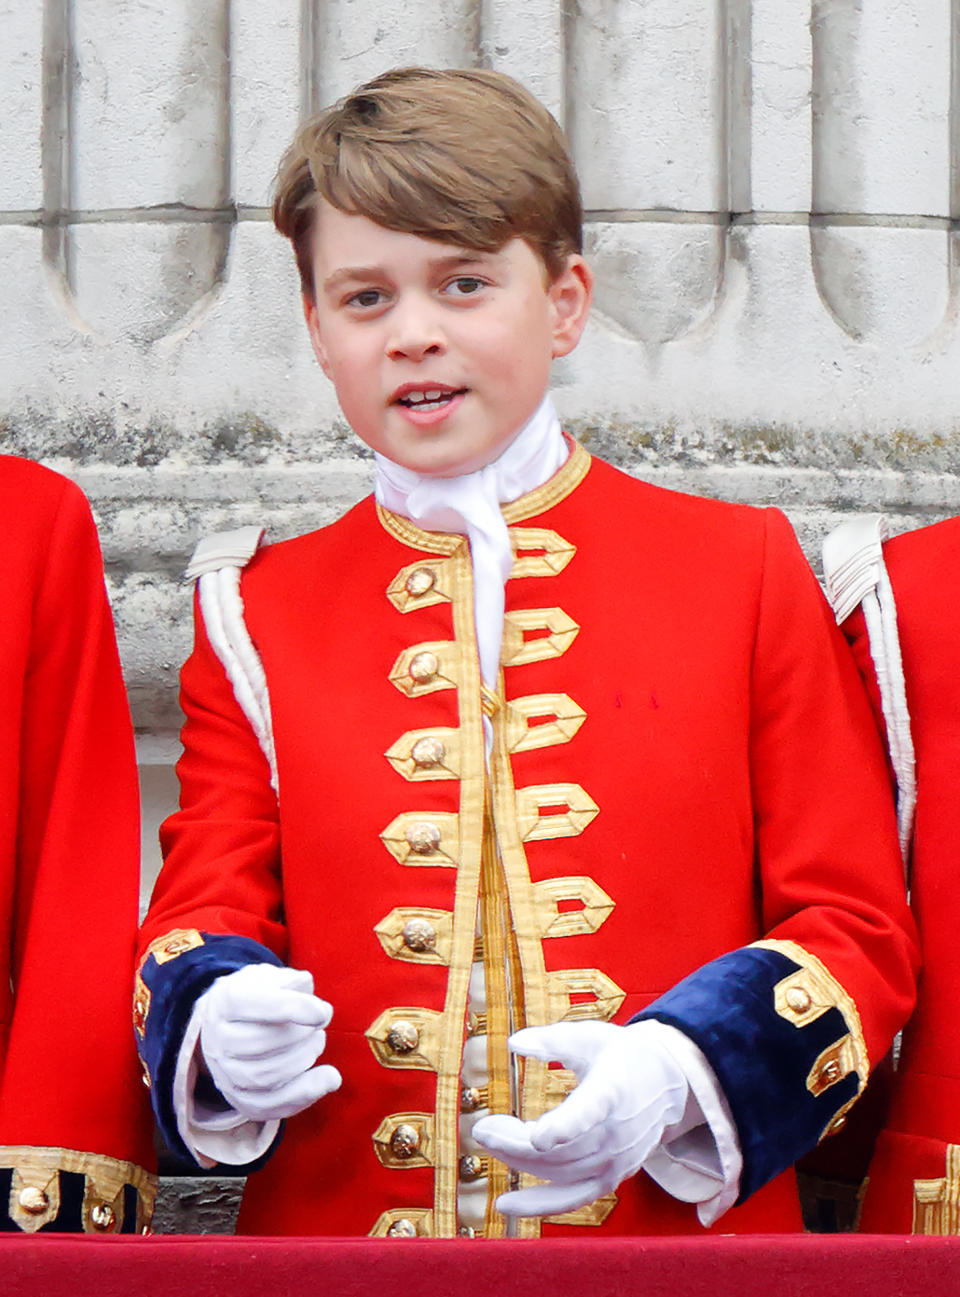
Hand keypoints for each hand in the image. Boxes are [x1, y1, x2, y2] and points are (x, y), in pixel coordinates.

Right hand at [196, 963, 341, 1121]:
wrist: (227, 1023)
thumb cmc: (259, 996)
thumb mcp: (273, 977)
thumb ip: (294, 984)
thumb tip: (314, 1003)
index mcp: (226, 1000)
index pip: (257, 1005)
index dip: (294, 1008)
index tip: (324, 1012)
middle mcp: (218, 1039)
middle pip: (259, 1043)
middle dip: (301, 1036)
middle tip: (319, 1027)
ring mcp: (224, 1073)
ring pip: (262, 1077)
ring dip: (302, 1061)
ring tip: (317, 1043)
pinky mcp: (238, 1099)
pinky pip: (269, 1107)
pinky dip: (303, 1095)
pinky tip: (329, 1079)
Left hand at [472, 1020, 687, 1216]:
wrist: (668, 1083)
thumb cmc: (621, 1054)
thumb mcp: (589, 1037)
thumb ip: (552, 1041)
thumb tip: (513, 1043)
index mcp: (612, 1090)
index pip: (590, 1112)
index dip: (565, 1126)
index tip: (538, 1136)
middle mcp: (617, 1132)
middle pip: (561, 1149)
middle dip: (515, 1143)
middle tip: (481, 1129)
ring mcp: (616, 1160)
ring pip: (560, 1172)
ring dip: (519, 1163)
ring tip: (488, 1142)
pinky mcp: (613, 1177)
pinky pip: (573, 1197)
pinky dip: (541, 1204)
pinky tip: (507, 1204)